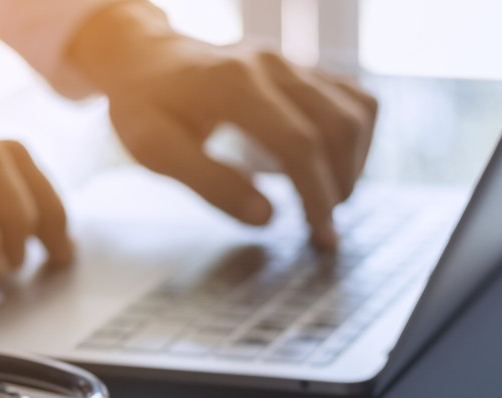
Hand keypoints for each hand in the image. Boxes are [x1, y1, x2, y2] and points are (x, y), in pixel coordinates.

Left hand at [68, 3, 376, 249]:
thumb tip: (267, 219)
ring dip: (352, 164)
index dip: (316, 194)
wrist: (146, 59)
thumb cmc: (146, 107)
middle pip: (335, 127)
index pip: (298, 142)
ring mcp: (291, 62)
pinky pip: (353, 98)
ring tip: (326, 203)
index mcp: (234, 84)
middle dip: (337, 186)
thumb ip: (209, 182)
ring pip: (355, 110)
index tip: (319, 235)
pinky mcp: (302, 68)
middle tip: (322, 232)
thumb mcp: (154, 149)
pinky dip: (354, 139)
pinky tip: (328, 169)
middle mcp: (271, 65)